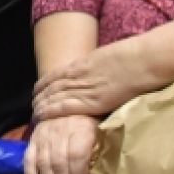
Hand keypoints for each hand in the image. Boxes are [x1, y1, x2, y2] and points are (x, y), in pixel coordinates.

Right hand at [24, 114, 99, 173]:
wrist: (70, 99)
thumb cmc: (92, 119)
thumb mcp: (103, 129)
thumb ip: (102, 148)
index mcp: (80, 128)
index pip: (76, 156)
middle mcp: (59, 131)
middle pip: (59, 163)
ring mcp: (43, 135)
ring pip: (44, 165)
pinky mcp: (33, 139)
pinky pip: (28, 160)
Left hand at [32, 46, 153, 121]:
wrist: (141, 61)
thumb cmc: (132, 57)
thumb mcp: (108, 58)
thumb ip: (97, 66)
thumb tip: (96, 71)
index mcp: (83, 63)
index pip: (56, 74)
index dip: (44, 83)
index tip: (37, 89)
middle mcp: (79, 75)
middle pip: (52, 86)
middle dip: (40, 96)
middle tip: (32, 104)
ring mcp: (84, 89)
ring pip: (54, 96)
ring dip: (41, 104)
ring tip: (33, 112)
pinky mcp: (92, 102)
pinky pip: (64, 107)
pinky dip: (50, 111)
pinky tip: (40, 115)